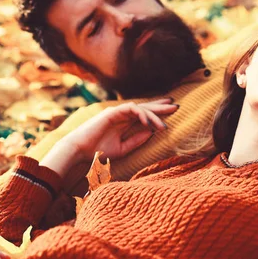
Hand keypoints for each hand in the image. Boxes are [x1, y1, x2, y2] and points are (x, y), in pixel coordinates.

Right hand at [41, 99, 177, 176]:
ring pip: (140, 108)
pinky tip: (148, 122)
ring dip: (153, 115)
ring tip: (164, 126)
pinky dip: (141, 114)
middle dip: (161, 106)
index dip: (158, 111)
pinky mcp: (112, 112)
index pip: (145, 113)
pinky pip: (130, 109)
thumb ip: (137, 140)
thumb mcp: (123, 148)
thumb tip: (152, 132)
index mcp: (125, 122)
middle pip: (145, 107)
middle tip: (177, 106)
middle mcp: (122, 115)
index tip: (172, 110)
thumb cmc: (99, 151)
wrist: (80, 152)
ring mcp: (117, 112)